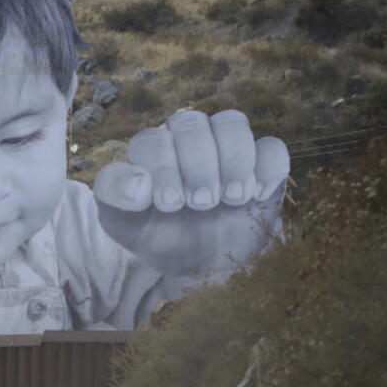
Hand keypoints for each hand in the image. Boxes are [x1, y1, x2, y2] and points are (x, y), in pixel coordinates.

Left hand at [93, 110, 289, 278]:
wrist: (199, 264)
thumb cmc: (157, 236)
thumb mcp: (122, 223)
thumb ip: (114, 195)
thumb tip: (139, 182)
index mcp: (152, 149)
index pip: (153, 139)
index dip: (163, 168)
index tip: (170, 206)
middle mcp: (188, 139)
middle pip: (192, 123)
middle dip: (197, 165)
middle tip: (201, 203)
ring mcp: (227, 147)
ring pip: (233, 122)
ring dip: (233, 161)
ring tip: (231, 199)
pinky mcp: (263, 163)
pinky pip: (272, 147)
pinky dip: (266, 168)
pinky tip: (256, 196)